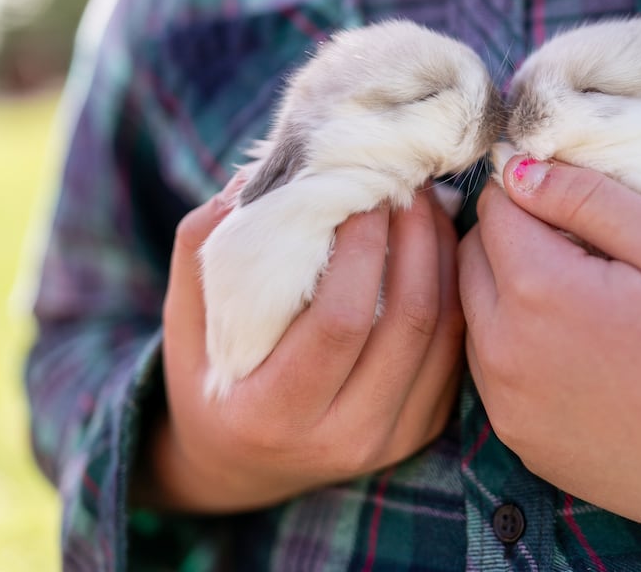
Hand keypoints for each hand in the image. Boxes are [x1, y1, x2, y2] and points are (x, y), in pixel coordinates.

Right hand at [133, 182, 463, 512]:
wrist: (241, 464)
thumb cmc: (209, 376)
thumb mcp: (186, 320)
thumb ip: (203, 247)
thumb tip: (253, 176)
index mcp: (272, 414)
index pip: (339, 321)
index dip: (362, 248)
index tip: (361, 189)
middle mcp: (340, 438)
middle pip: (407, 321)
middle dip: (414, 238)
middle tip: (404, 182)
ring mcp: (387, 439)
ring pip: (442, 332)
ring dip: (442, 256)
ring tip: (424, 203)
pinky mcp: (420, 431)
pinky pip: (454, 350)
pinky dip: (453, 289)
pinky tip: (435, 246)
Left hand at [458, 157, 640, 571]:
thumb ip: (589, 197)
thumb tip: (517, 169)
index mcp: (538, 295)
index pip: (495, 205)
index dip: (536, 187)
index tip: (582, 199)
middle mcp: (502, 357)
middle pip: (472, 259)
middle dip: (516, 235)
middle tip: (591, 246)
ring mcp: (509, 411)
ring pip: (477, 315)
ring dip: (513, 291)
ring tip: (594, 299)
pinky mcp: (525, 447)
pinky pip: (497, 373)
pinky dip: (524, 347)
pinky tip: (591, 354)